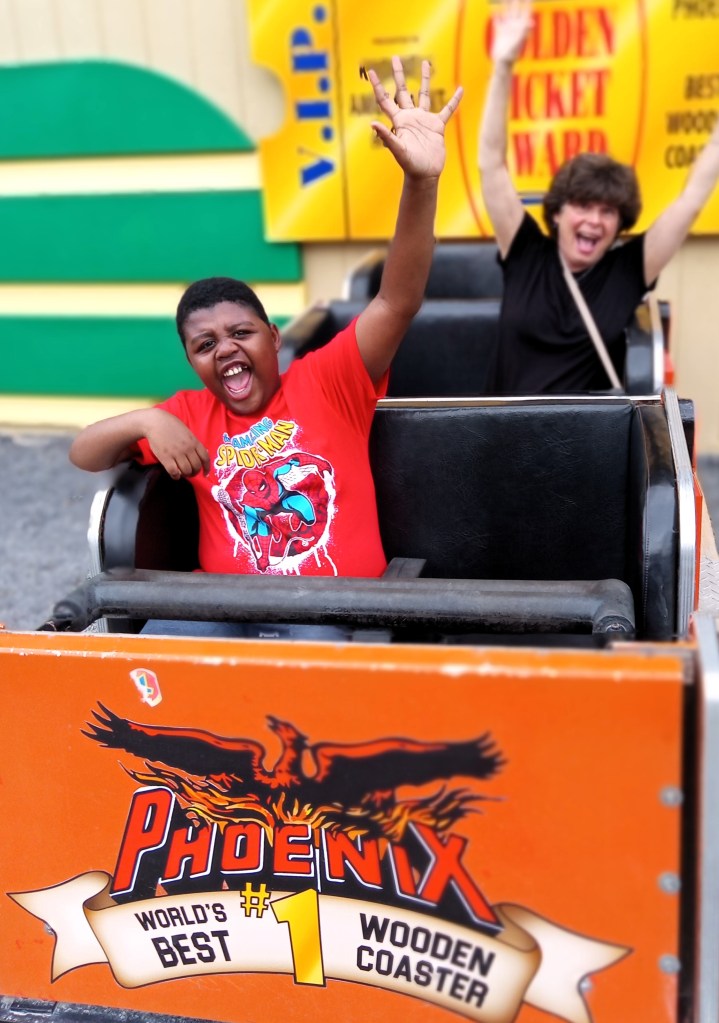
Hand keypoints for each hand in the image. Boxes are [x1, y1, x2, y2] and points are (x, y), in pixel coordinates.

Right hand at [144, 409, 209, 479]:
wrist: (155, 422)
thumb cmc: (171, 425)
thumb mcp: (187, 432)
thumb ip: (193, 442)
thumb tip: (200, 453)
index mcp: (194, 441)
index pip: (205, 458)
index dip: (207, 468)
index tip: (205, 473)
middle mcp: (187, 448)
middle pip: (196, 466)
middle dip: (195, 473)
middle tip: (191, 473)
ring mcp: (177, 453)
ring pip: (186, 471)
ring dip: (186, 475)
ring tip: (182, 473)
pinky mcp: (166, 458)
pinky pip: (174, 472)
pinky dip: (176, 476)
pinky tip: (175, 474)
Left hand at [368, 57, 461, 179]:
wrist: (425, 175)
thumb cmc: (409, 165)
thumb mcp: (397, 150)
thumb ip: (386, 136)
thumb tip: (372, 123)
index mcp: (399, 120)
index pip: (385, 100)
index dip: (379, 86)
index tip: (372, 72)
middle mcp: (410, 117)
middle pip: (403, 90)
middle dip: (399, 74)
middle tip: (395, 58)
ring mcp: (424, 120)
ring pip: (423, 94)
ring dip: (424, 79)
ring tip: (426, 63)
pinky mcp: (437, 126)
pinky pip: (447, 110)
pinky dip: (454, 100)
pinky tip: (460, 88)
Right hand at [490, 0, 533, 64]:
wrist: (503, 63)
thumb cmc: (511, 55)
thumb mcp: (519, 42)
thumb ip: (524, 31)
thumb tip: (531, 23)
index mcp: (521, 27)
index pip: (525, 11)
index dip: (527, 3)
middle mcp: (514, 26)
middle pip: (516, 9)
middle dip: (516, 1)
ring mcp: (507, 28)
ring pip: (506, 12)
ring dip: (505, 4)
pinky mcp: (499, 33)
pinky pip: (497, 21)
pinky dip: (495, 16)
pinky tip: (493, 10)